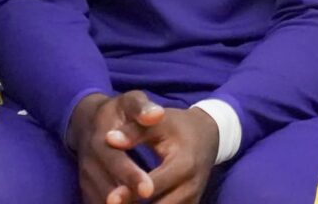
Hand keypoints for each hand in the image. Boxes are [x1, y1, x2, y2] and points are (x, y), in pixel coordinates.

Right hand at [67, 91, 157, 203]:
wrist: (89, 120)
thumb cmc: (119, 110)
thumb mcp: (130, 101)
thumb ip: (142, 108)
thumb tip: (156, 114)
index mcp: (100, 139)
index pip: (115, 160)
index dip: (130, 175)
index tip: (148, 189)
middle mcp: (90, 161)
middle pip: (106, 186)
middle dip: (124, 198)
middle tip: (146, 199)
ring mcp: (87, 177)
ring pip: (100, 199)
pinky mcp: (88, 188)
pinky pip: (96, 201)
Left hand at [106, 104, 220, 203]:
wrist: (208, 135)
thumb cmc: (178, 126)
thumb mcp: (159, 122)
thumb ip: (134, 131)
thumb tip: (109, 139)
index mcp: (184, 164)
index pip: (153, 186)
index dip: (129, 194)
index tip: (110, 198)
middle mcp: (191, 187)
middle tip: (111, 203)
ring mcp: (192, 199)